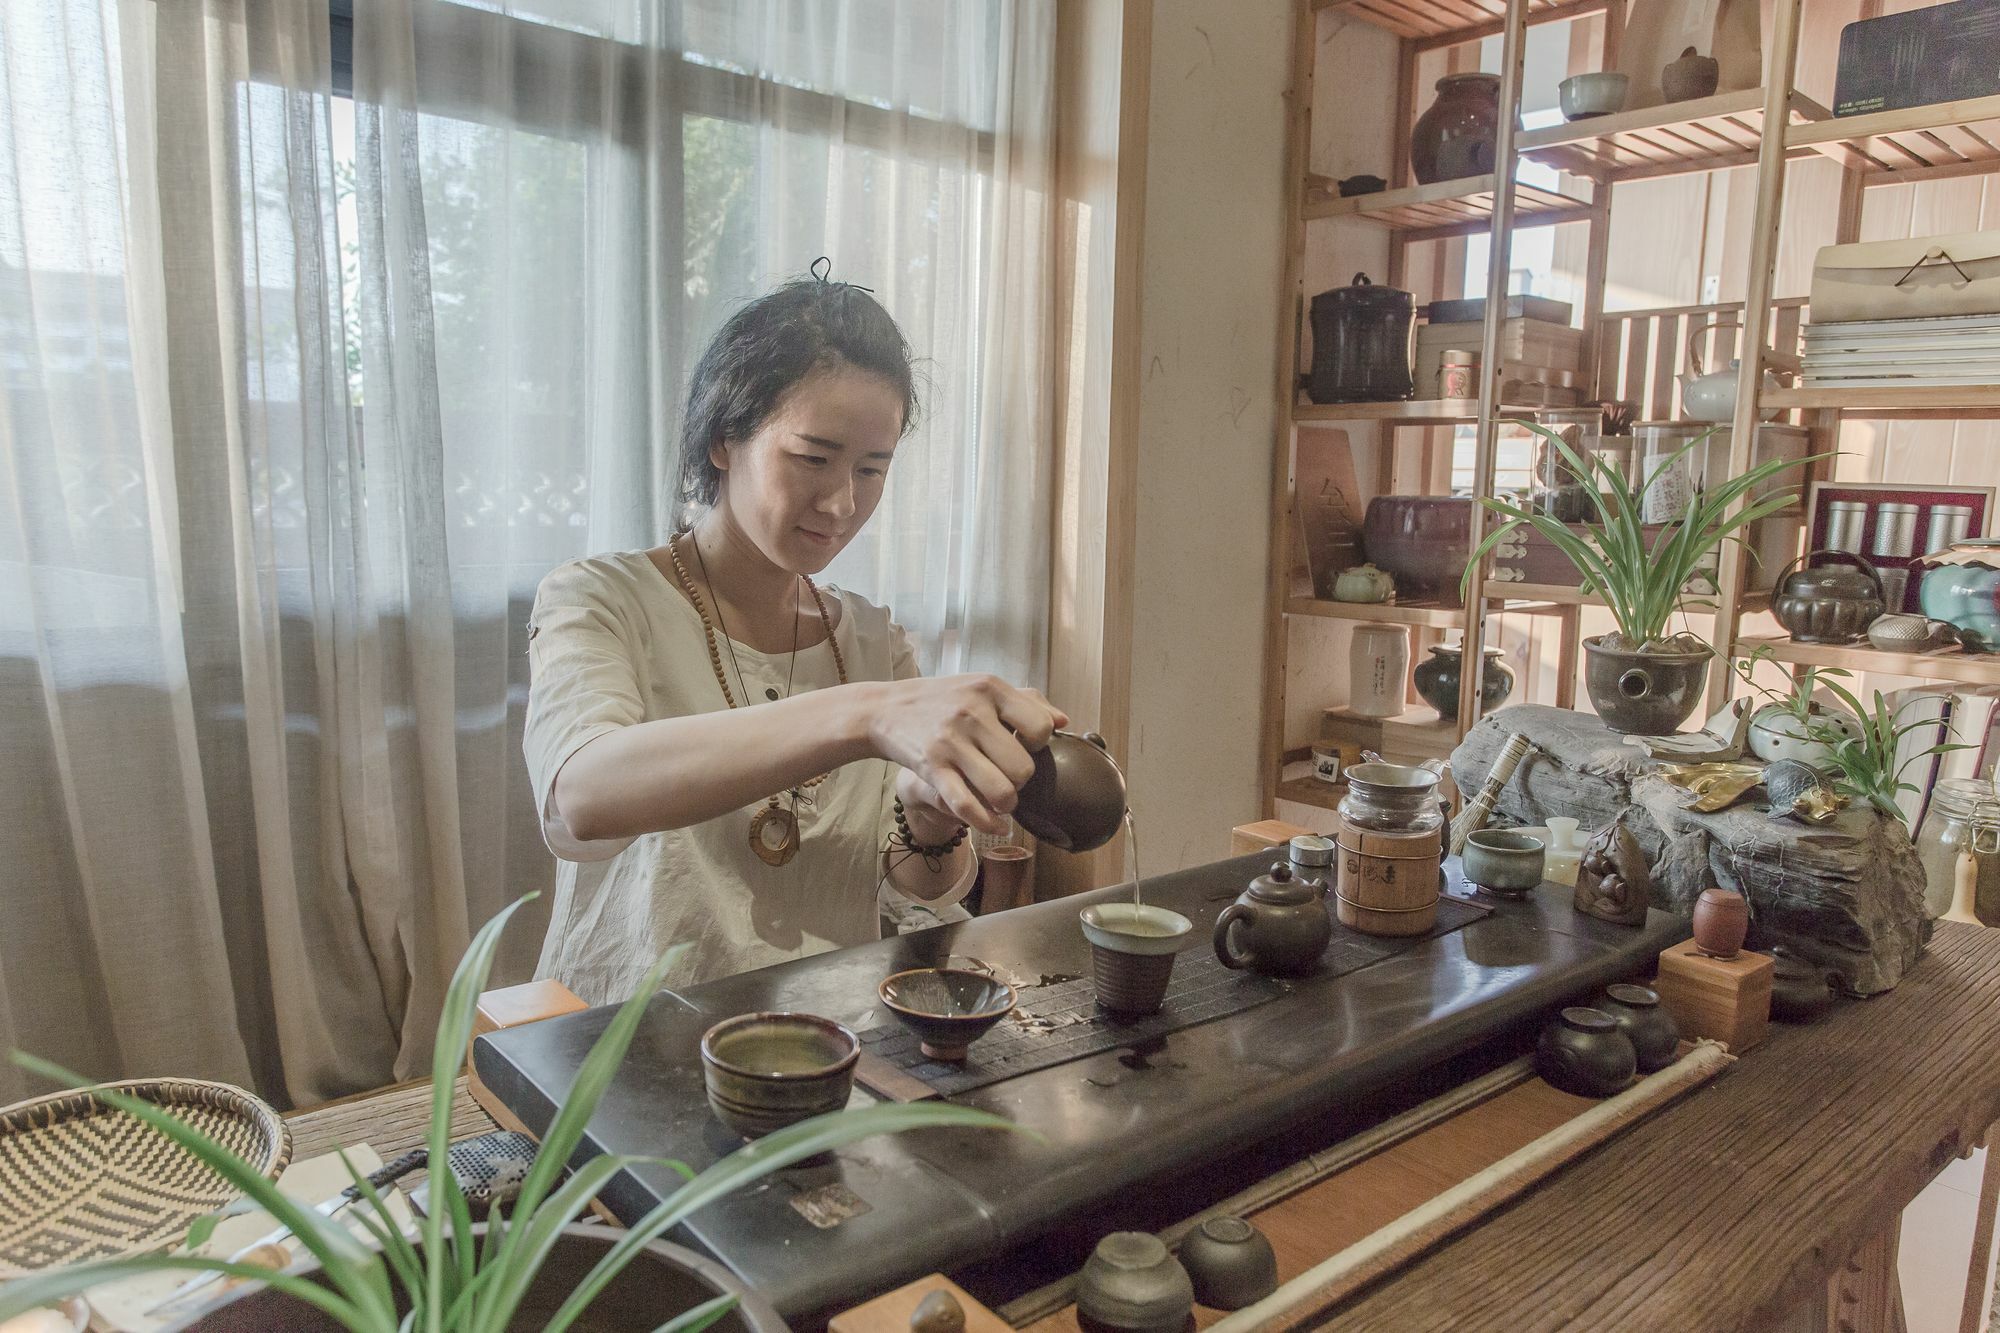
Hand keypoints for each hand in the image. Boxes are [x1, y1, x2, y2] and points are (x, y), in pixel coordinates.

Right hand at [871, 675, 1067, 834]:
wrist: (885, 708)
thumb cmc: (943, 700)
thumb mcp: (982, 687)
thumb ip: (1026, 701)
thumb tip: (1064, 722)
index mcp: (990, 689)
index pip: (1041, 727)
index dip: (1039, 745)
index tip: (1024, 746)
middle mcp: (972, 713)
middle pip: (1024, 768)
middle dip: (1022, 780)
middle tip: (1009, 776)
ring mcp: (951, 742)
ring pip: (1002, 792)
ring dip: (1007, 803)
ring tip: (1002, 798)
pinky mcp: (931, 768)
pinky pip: (968, 806)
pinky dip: (987, 823)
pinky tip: (996, 825)